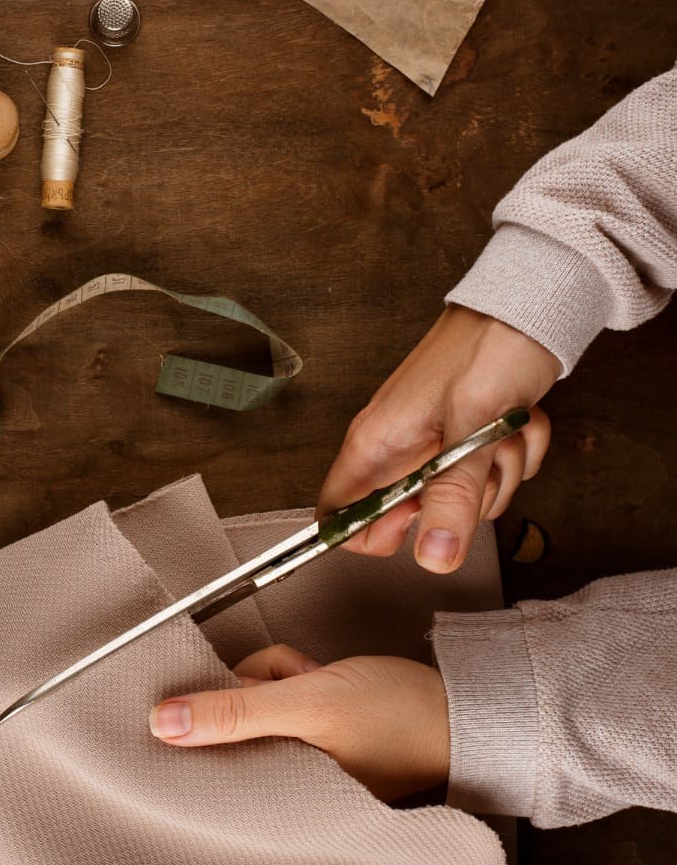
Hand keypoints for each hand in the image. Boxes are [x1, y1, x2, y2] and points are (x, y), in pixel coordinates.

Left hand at [149, 644, 449, 800]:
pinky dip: (292, 675)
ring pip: (249, 692)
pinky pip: (274, 689)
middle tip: (295, 685)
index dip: (210, 713)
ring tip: (318, 681)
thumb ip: (236, 712)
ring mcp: (290, 752)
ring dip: (278, 674)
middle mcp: (276, 777)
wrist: (457, 707)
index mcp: (273, 791)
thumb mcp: (308, 705)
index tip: (230, 694)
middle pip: (226, 713)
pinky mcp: (304, 730)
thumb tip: (164, 722)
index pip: (207, 752)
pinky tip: (322, 679)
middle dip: (257, 683)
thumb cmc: (397, 716)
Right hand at [317, 305, 559, 572]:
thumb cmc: (489, 349)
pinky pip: (489, 479)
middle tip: (476, 462)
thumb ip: (452, 497)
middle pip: (411, 519)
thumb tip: (432, 557)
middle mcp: (396, 450)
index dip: (374, 533)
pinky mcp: (463, 442)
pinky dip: (513, 455)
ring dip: (496, 473)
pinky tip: (517, 422)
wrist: (527, 307)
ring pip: (460, 502)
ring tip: (503, 431)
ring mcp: (431, 447)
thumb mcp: (472, 430)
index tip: (420, 521)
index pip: (338, 518)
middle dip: (459, 501)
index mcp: (375, 445)